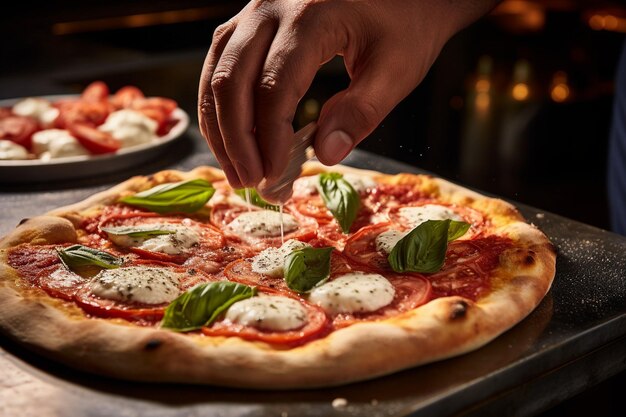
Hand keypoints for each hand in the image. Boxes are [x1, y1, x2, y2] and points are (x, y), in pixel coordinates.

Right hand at [198, 0, 497, 187]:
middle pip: (231, 80)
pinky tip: (232, 137)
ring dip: (220, 127)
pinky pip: (221, 63)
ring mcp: (255, 10)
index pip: (274, 87)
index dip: (269, 138)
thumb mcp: (398, 69)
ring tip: (237, 171)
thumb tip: (325, 155)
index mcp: (310, 17)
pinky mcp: (252, 20)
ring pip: (216, 72)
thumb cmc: (406, 23)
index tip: (275, 177)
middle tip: (250, 183)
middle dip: (236, 140)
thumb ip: (362, 112)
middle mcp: (271, 8)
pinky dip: (220, 106)